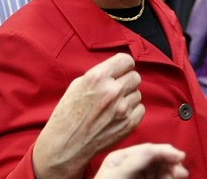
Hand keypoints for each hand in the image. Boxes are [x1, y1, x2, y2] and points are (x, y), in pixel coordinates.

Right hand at [32, 53, 144, 178]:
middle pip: (135, 77)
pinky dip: (132, 111)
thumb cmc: (68, 114)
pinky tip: (118, 115)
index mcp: (97, 77)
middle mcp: (112, 91)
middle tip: (116, 89)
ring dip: (128, 97)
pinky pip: (140, 109)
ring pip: (138, 93)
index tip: (121, 70)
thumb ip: (100, 74)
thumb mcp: (77, 85)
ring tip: (113, 105)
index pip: (126, 60)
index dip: (124, 65)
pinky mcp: (128, 124)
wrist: (65, 145)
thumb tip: (117, 70)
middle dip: (126, 81)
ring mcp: (122, 109)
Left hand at [94, 143, 187, 178]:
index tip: (179, 155)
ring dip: (172, 171)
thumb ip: (135, 160)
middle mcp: (132, 166)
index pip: (147, 150)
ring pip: (160, 170)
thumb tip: (154, 150)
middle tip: (181, 170)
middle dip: (171, 162)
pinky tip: (173, 178)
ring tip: (181, 175)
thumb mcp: (117, 174)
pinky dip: (168, 178)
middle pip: (156, 159)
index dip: (164, 150)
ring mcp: (138, 177)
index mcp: (122, 158)